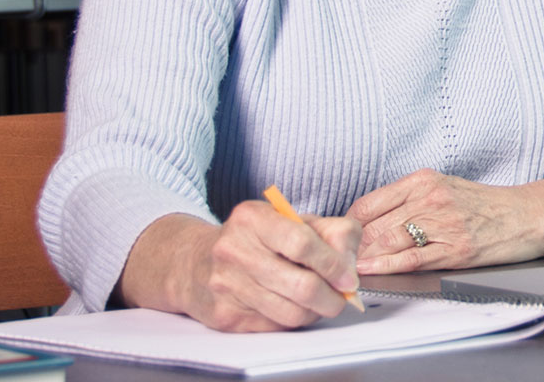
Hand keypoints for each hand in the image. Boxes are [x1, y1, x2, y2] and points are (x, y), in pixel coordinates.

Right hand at [140, 205, 361, 331]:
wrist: (193, 263)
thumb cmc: (252, 240)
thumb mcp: (289, 220)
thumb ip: (329, 232)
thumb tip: (350, 265)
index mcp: (252, 218)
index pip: (302, 243)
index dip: (333, 264)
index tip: (349, 278)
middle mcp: (234, 249)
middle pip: (301, 285)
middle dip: (331, 298)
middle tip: (341, 299)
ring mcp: (226, 285)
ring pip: (291, 312)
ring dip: (315, 312)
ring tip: (318, 303)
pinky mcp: (224, 315)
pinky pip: (274, 326)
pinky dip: (292, 320)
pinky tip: (290, 306)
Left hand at [346, 169, 543, 275]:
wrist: (528, 215)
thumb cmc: (487, 204)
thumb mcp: (446, 187)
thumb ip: (411, 199)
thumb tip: (372, 220)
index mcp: (424, 180)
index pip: (370, 202)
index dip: (348, 224)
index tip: (341, 239)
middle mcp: (430, 198)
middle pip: (374, 223)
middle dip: (351, 245)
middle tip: (335, 259)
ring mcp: (442, 223)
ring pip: (388, 240)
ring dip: (362, 257)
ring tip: (345, 268)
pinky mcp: (455, 249)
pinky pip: (411, 259)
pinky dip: (385, 266)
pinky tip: (370, 271)